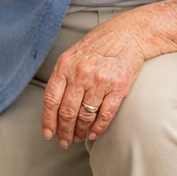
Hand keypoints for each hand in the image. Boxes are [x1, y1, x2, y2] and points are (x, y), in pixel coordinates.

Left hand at [41, 16, 147, 146]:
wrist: (129, 34)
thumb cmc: (100, 44)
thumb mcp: (74, 54)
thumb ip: (63, 76)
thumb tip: (54, 106)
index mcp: (65, 66)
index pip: (51, 100)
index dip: (48, 121)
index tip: (48, 134)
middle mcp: (80, 73)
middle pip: (67, 112)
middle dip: (64, 131)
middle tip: (64, 142)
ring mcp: (100, 81)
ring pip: (85, 116)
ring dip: (80, 131)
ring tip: (78, 137)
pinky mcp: (118, 87)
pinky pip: (105, 114)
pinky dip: (98, 128)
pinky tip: (93, 133)